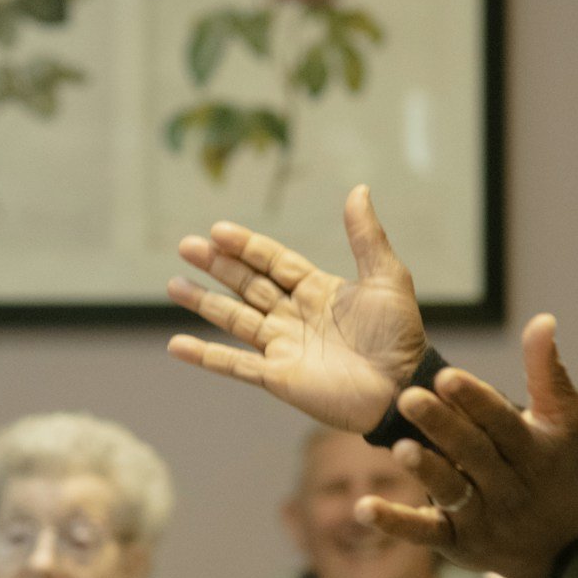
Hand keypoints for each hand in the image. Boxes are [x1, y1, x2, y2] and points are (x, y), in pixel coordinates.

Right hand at [167, 185, 427, 432]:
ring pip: (234, 320)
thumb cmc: (401, 336)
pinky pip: (235, 365)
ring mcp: (283, 347)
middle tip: (186, 246)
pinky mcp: (278, 378)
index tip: (219, 230)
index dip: (247, 246)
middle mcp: (295, 316)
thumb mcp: (387, 278)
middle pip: (248, 285)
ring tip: (175, 285)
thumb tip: (359, 189)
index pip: (274, 262)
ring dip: (204, 303)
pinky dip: (206, 356)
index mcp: (318, 291)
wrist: (403, 388)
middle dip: (218, 266)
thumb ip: (366, 237)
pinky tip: (176, 344)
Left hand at [358, 315, 577, 577]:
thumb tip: (543, 320)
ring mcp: (481, 516)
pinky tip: (364, 508)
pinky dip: (394, 523)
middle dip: (443, 427)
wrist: (556, 546)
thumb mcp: (561, 423)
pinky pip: (424, 533)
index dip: (476, 401)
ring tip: (400, 447)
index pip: (502, 423)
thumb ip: (547, 373)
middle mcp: (507, 486)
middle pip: (474, 454)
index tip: (447, 377)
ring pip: (451, 492)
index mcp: (532, 451)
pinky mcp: (454, 542)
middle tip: (409, 398)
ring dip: (425, 471)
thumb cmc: (550, 468)